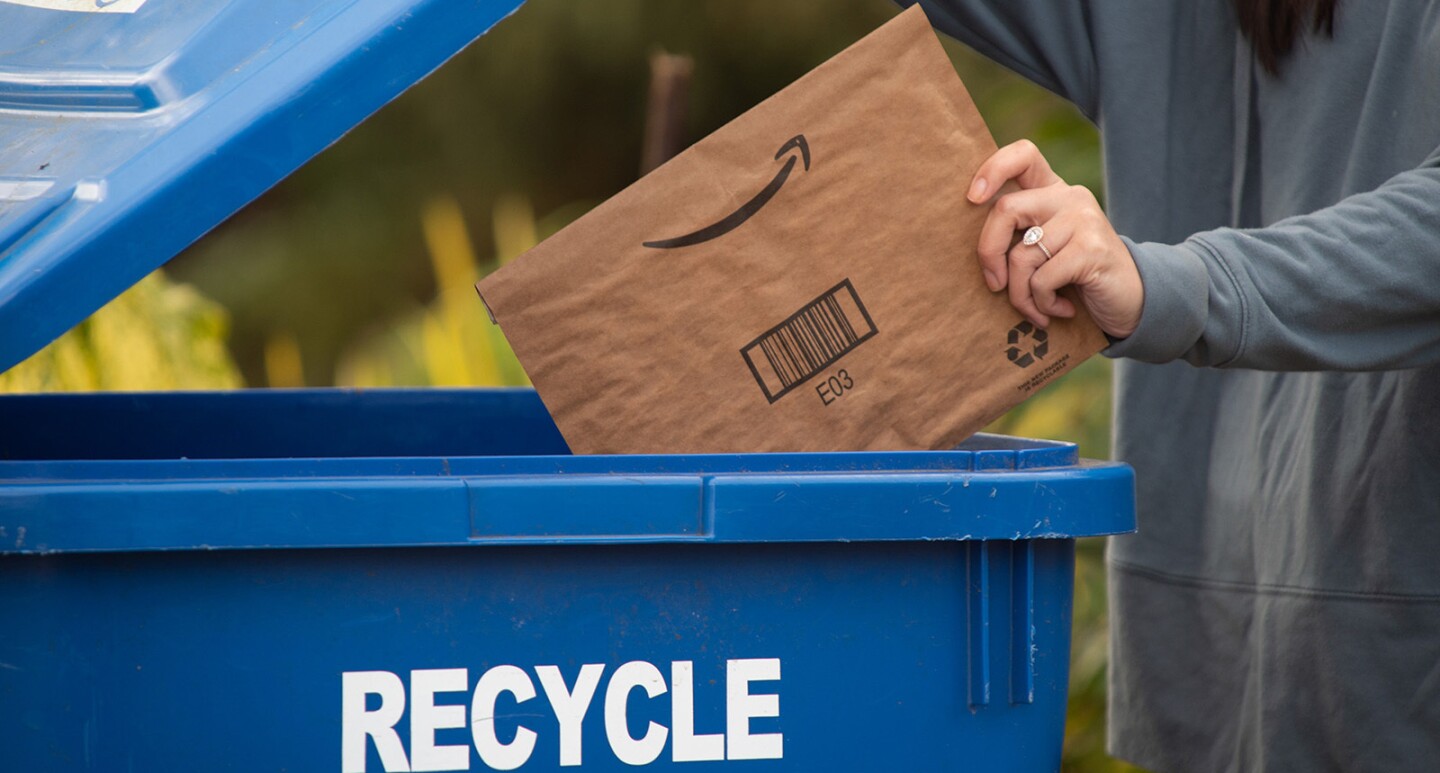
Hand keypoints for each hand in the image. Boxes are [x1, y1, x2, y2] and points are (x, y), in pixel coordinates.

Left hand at [968, 139, 1143, 338]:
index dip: (992, 169)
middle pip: (1005, 210)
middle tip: (994, 285)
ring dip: (1020, 295)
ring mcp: (1083, 219)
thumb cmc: (1076, 279)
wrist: (1132, 302)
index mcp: (1054, 192)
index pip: (1023, 155)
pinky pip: (1041, 279)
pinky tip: (1059, 310)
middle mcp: (1069, 197)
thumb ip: (1018, 237)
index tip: (972, 198)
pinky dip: (1042, 304)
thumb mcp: (1045, 251)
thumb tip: (976, 253)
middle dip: (988, 254)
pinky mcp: (1091, 248)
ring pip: (1020, 256)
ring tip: (1036, 309)